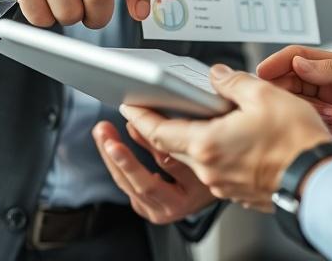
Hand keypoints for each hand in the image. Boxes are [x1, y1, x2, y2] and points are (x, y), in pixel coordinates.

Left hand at [92, 121, 216, 223]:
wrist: (228, 181)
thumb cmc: (222, 158)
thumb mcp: (208, 142)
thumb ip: (179, 132)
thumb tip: (146, 121)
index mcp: (197, 191)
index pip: (168, 164)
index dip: (146, 140)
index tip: (132, 120)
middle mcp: (178, 206)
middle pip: (142, 183)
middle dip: (119, 156)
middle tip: (105, 134)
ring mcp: (162, 211)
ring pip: (129, 186)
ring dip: (112, 157)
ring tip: (102, 134)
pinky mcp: (150, 209)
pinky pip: (128, 188)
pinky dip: (117, 166)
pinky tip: (110, 146)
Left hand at [119, 64, 331, 210]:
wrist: (321, 178)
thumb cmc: (298, 142)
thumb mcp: (264, 95)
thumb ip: (233, 82)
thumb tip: (217, 74)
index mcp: (208, 144)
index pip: (159, 132)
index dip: (140, 117)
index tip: (128, 106)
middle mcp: (211, 169)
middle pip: (172, 147)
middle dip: (159, 128)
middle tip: (151, 109)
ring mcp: (225, 184)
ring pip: (195, 159)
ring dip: (187, 140)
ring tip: (189, 120)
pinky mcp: (241, 192)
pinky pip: (216, 169)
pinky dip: (211, 152)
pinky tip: (224, 139)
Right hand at [257, 46, 331, 177]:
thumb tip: (299, 63)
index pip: (299, 57)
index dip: (278, 62)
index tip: (262, 71)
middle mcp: (327, 87)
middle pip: (290, 81)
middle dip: (286, 89)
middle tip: (288, 100)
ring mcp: (324, 110)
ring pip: (295, 104)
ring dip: (305, 110)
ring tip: (330, 118)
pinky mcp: (324, 132)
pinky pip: (304, 126)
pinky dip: (311, 126)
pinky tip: (331, 130)